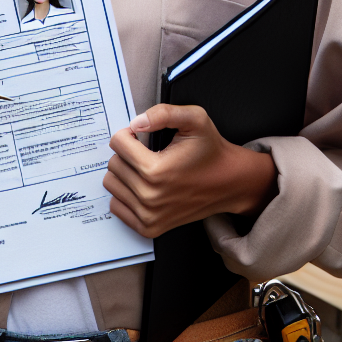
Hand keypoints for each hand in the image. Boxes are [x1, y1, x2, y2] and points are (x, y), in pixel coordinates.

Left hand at [103, 104, 277, 238]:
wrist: (229, 182)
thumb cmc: (210, 150)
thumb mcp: (195, 119)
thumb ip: (163, 113)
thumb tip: (136, 123)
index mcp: (155, 170)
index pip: (117, 143)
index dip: (130, 134)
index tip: (143, 136)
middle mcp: (149, 196)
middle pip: (113, 164)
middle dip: (127, 153)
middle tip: (148, 153)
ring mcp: (148, 215)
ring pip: (112, 184)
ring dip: (125, 173)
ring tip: (147, 169)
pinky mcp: (149, 228)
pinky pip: (116, 206)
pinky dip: (125, 194)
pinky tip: (143, 186)